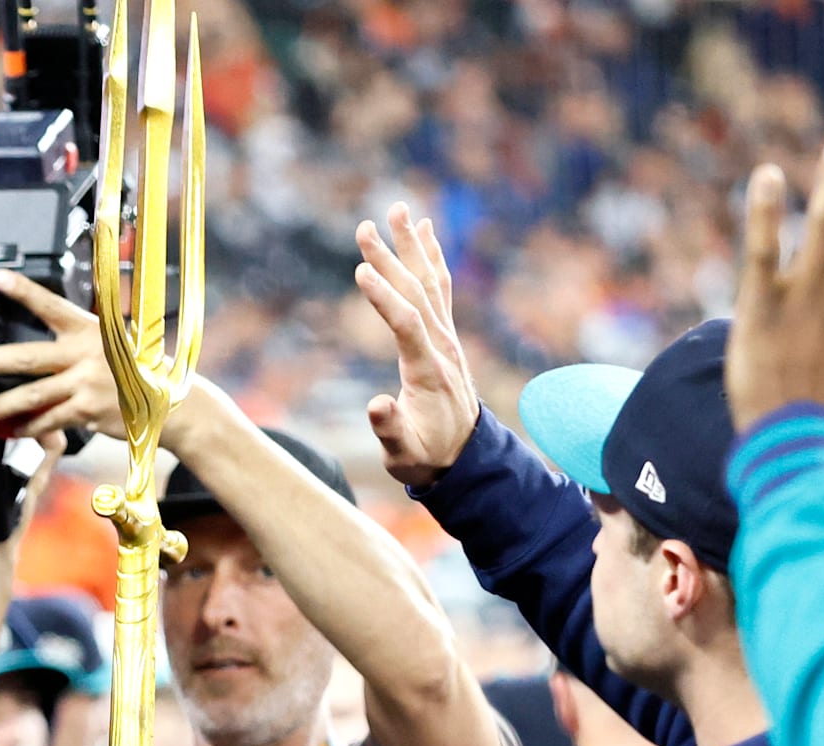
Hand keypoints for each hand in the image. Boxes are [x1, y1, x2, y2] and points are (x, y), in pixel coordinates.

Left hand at [0, 270, 121, 442]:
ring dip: (2, 405)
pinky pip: (50, 420)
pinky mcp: (88, 411)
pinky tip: (13, 430)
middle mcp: (85, 354)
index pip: (50, 306)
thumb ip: (75, 340)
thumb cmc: (133, 368)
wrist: (168, 400)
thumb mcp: (109, 340)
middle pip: (28, 357)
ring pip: (34, 395)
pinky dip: (30, 427)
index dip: (24, 291)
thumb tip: (39, 350)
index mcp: (88, 329)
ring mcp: (86, 384)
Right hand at [354, 204, 479, 487]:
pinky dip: (432, 258)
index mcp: (427, 371)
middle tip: (366, 226)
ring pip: (429, 282)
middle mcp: (440, 346)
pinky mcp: (444, 335)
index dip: (384, 298)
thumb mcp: (404, 454)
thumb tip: (376, 405)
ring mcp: (445, 338)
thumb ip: (390, 429)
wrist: (464, 457)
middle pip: (416, 293)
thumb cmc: (426, 456)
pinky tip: (426, 234)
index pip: (406, 324)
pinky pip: (438, 288)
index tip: (359, 271)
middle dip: (390, 259)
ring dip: (412, 246)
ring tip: (398, 210)